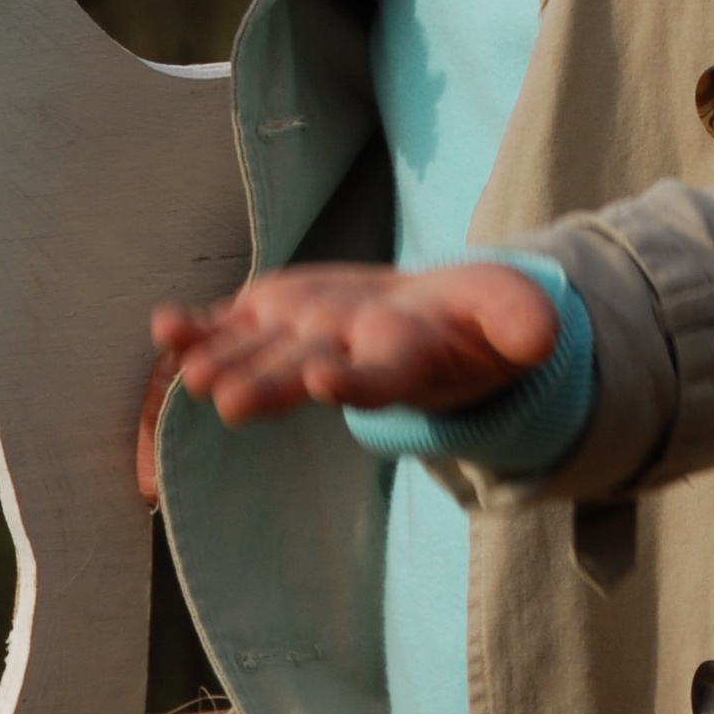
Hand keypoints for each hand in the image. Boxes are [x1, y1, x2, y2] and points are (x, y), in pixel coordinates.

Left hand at [138, 260, 559, 473]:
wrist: (430, 323)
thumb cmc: (474, 322)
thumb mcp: (510, 313)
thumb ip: (522, 320)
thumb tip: (547, 333)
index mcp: (407, 359)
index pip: (381, 377)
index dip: (355, 382)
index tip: (326, 381)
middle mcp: (348, 358)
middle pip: (306, 373)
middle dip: (267, 386)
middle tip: (223, 400)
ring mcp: (306, 340)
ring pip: (262, 354)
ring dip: (224, 363)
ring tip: (187, 374)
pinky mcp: (278, 319)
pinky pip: (233, 326)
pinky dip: (200, 328)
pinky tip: (166, 326)